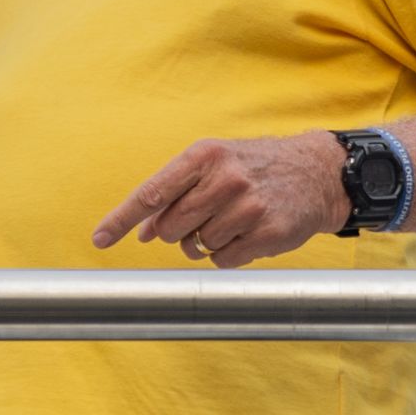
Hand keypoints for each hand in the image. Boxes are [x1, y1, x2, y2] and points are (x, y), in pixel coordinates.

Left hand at [92, 131, 351, 268]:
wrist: (316, 172)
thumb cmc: (254, 166)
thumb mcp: (214, 164)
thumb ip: (176, 192)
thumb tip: (143, 232)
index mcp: (204, 156)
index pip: (152, 193)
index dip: (122, 219)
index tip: (99, 239)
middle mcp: (225, 179)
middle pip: (172, 227)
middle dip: (177, 232)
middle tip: (199, 219)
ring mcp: (248, 207)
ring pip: (198, 247)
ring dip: (206, 243)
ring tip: (229, 222)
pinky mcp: (268, 233)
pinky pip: (224, 260)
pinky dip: (228, 254)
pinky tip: (246, 234)